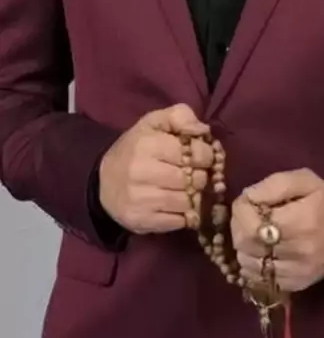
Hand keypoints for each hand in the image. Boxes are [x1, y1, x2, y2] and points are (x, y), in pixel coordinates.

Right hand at [98, 104, 212, 234]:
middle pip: (194, 179)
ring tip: (187, 189)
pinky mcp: (142, 222)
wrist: (104, 181)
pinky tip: (177, 205)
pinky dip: (184, 215)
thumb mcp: (155, 122)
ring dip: (194, 196)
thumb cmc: (137, 147)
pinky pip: (179, 222)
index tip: (202, 156)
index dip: (205, 155)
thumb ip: (180, 115)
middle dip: (201, 176)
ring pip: (188, 202)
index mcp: (147, 144)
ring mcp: (140, 200)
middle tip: (196, 173)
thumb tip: (202, 130)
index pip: (194, 153)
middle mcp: (141, 173)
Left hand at [230, 168, 323, 291]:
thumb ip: (275, 184)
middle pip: (247, 245)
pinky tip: (260, 250)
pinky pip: (259, 278)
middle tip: (247, 215)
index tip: (246, 201)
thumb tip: (249, 197)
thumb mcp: (305, 180)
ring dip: (243, 246)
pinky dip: (253, 263)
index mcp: (302, 220)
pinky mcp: (294, 285)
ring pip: (249, 264)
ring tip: (254, 232)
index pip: (252, 225)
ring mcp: (297, 272)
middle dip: (238, 227)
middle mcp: (299, 251)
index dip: (240, 212)